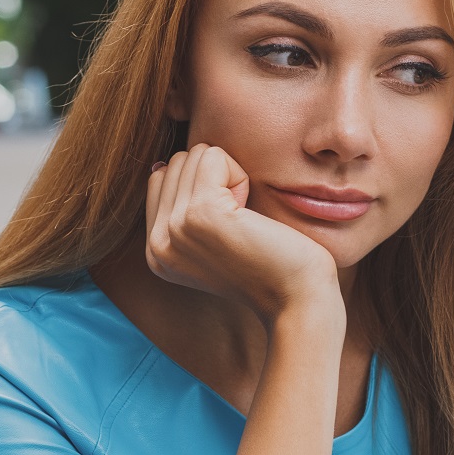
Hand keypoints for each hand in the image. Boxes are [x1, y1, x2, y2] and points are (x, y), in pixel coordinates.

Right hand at [146, 143, 339, 323]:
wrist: (297, 298)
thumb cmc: (270, 264)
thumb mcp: (214, 240)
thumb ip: (183, 208)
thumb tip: (162, 165)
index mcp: (156, 252)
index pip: (161, 179)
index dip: (204, 187)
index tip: (228, 224)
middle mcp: (156, 244)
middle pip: (177, 163)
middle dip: (216, 179)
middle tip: (240, 223)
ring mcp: (174, 228)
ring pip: (195, 156)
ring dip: (229, 177)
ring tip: (245, 219)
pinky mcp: (199, 213)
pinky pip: (213, 156)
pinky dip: (240, 175)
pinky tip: (250, 213)